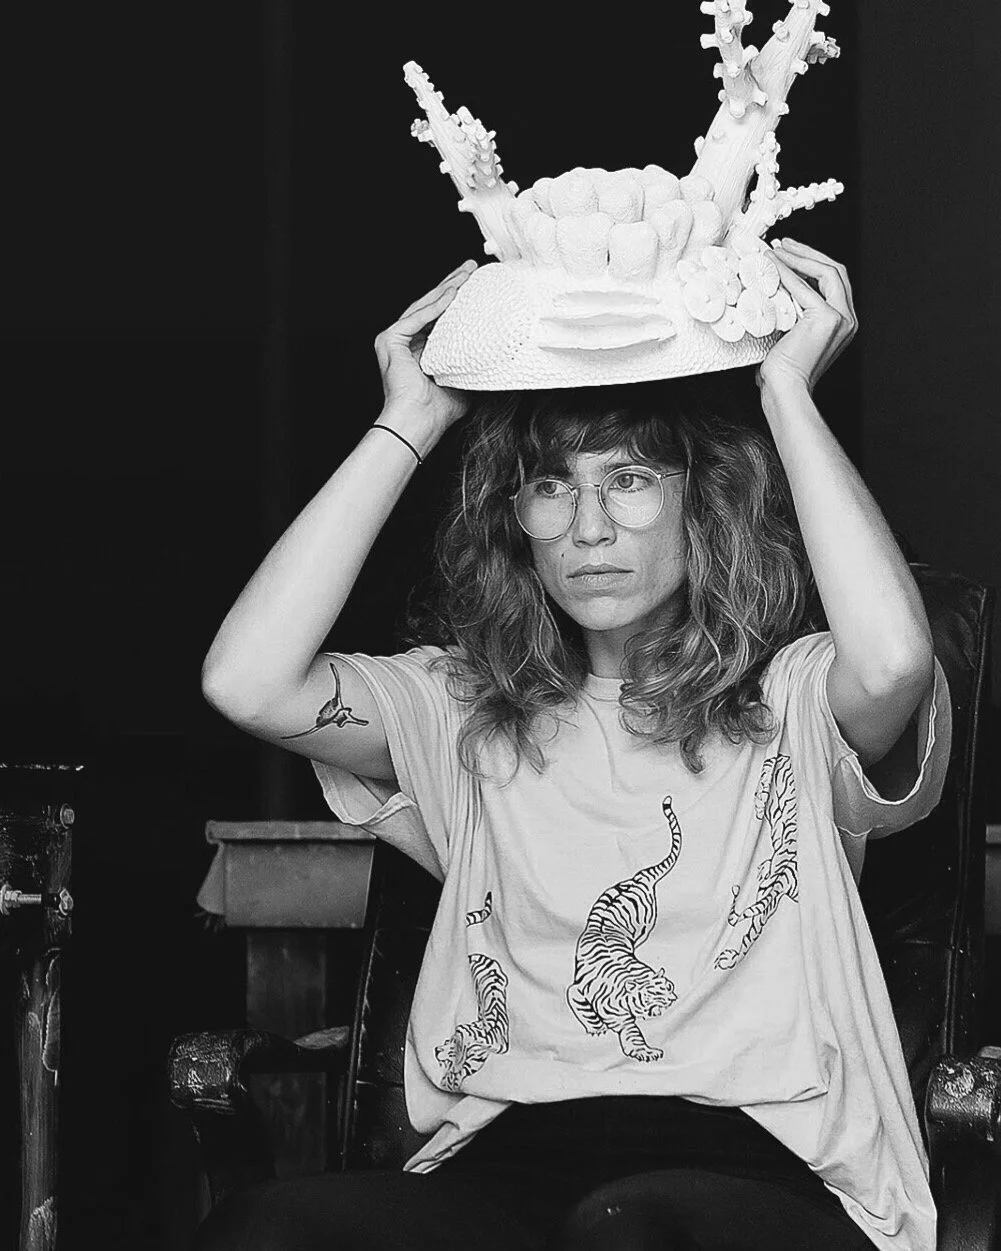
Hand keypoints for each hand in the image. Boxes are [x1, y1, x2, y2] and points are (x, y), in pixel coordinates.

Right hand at [373, 260, 477, 430]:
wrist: (419, 423)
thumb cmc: (437, 411)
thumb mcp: (463, 380)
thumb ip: (473, 364)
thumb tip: (499, 357)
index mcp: (420, 350)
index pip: (440, 317)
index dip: (457, 299)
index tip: (476, 284)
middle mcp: (406, 341)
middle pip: (431, 306)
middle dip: (452, 284)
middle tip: (471, 267)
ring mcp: (395, 339)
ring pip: (425, 306)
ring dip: (446, 288)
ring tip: (465, 273)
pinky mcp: (390, 340)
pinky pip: (417, 317)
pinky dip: (436, 306)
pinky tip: (453, 293)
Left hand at [757, 239, 857, 394]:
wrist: (784, 388)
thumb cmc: (783, 370)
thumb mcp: (792, 333)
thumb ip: (795, 311)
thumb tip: (776, 289)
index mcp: (843, 323)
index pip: (833, 281)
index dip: (811, 263)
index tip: (788, 252)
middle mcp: (848, 319)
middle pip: (835, 271)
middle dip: (808, 253)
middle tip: (783, 243)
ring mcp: (841, 318)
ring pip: (826, 272)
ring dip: (800, 257)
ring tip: (777, 249)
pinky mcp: (827, 318)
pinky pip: (805, 286)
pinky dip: (787, 272)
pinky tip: (773, 264)